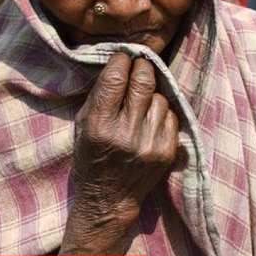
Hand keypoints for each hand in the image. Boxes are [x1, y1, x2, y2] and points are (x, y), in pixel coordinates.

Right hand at [72, 53, 179, 224]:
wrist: (109, 199)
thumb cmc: (91, 157)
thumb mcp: (83, 125)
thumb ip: (100, 95)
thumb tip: (120, 63)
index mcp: (100, 124)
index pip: (116, 77)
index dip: (122, 60)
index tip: (124, 55)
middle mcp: (126, 133)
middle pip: (144, 81)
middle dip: (143, 66)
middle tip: (140, 64)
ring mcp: (150, 143)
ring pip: (160, 97)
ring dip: (152, 93)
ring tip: (141, 101)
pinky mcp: (167, 151)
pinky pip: (171, 116)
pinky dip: (162, 112)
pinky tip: (150, 119)